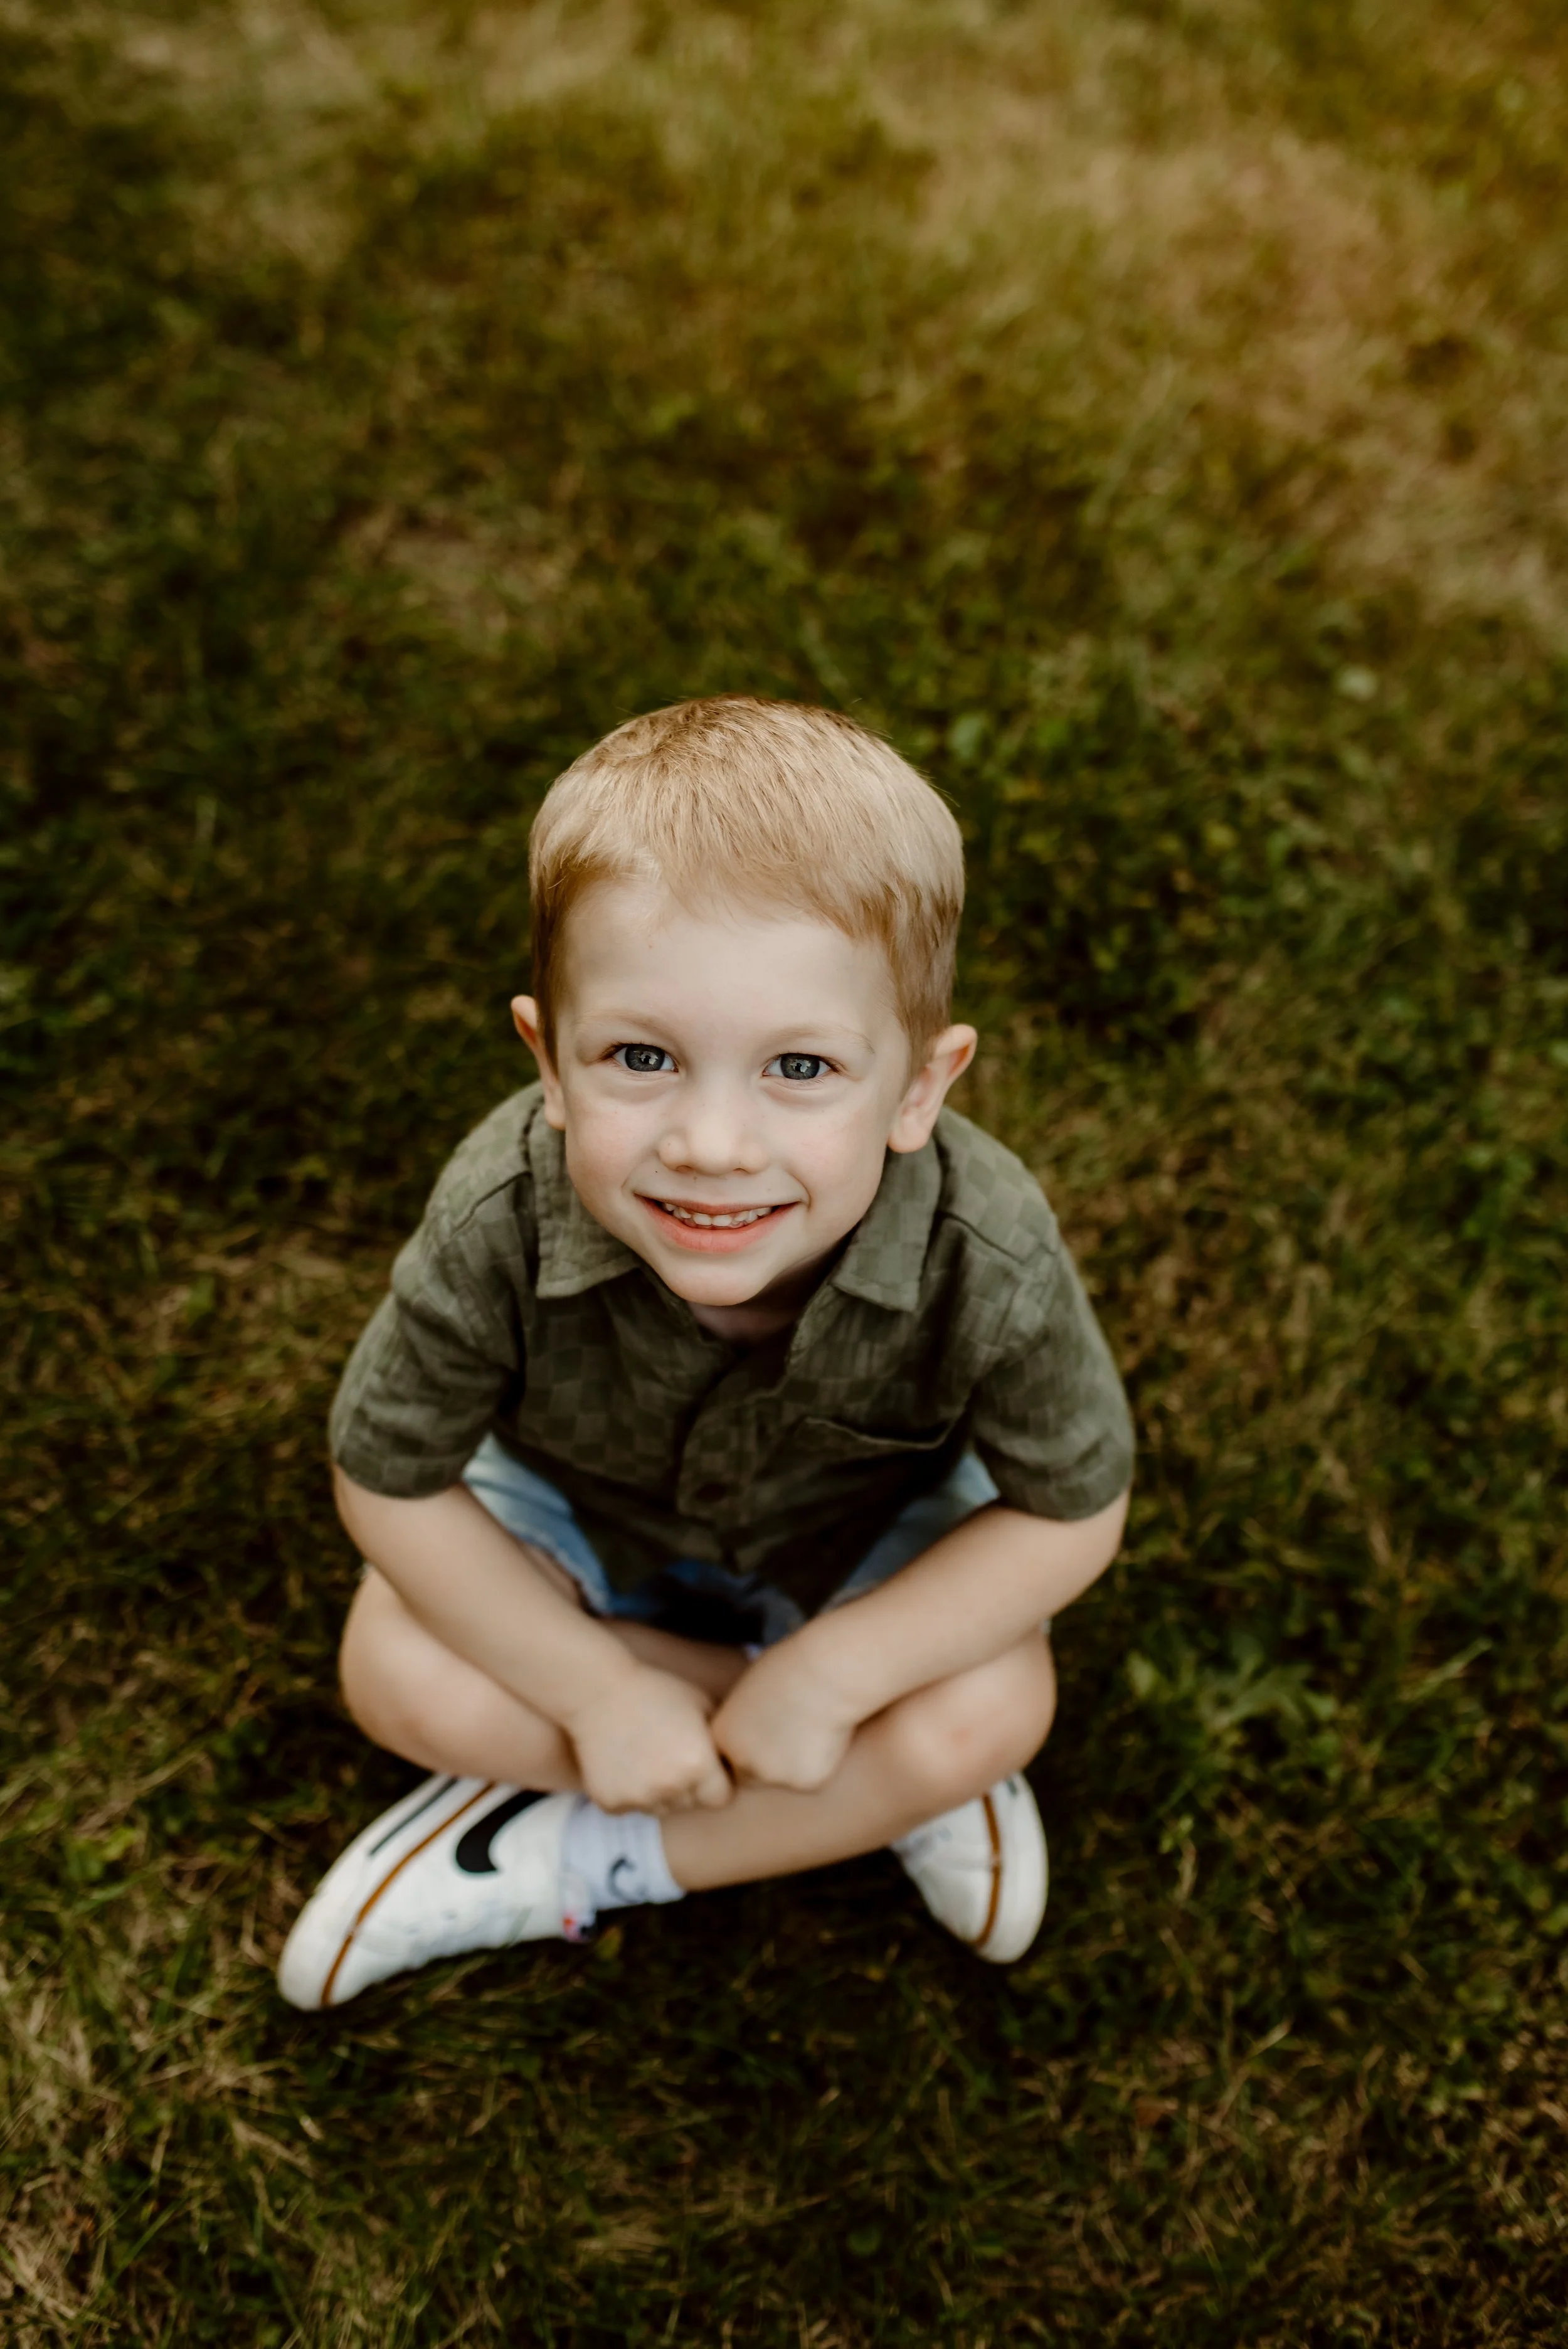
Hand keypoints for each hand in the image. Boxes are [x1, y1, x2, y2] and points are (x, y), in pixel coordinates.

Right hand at [562, 1663, 733, 1816]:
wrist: (598, 1690)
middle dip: (688, 1787)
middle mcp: (671, 1789)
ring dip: (659, 1791)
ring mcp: (639, 1799)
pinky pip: (630, 1807)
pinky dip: (629, 1791)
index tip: (706, 1765)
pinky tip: (624, 1760)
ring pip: (660, 1808)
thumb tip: (743, 1756)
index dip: (716, 1782)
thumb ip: (723, 1738)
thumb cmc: (656, 1690)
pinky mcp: (611, 1804)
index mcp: (699, 1766)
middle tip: (671, 1754)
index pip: (721, 1798)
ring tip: (647, 1754)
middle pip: (690, 1804)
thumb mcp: (701, 1704)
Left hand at [710, 1640, 861, 1792]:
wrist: (827, 1676)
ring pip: (781, 1778)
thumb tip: (747, 1732)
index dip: (750, 1743)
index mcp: (723, 1736)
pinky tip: (825, 1737)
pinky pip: (808, 1778)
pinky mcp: (804, 1783)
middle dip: (766, 1761)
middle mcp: (742, 1761)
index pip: (729, 1755)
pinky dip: (816, 1763)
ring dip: (791, 1764)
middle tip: (788, 1731)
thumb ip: (742, 1719)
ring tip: (809, 1728)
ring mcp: (773, 1776)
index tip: (768, 1724)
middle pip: (750, 1774)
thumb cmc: (790, 1668)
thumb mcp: (749, 1691)